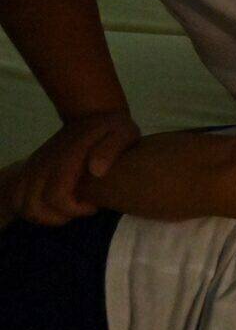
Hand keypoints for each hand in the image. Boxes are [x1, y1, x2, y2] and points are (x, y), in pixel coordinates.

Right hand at [7, 110, 138, 225]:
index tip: (92, 206)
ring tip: (66, 210)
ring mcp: (33, 167)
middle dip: (58, 216)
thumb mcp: (123, 132)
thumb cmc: (112, 127)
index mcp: (66, 158)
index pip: (57, 197)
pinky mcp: (30, 169)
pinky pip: (17, 197)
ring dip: (43, 215)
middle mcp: (44, 164)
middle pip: (34, 206)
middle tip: (80, 209)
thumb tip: (96, 171)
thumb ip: (111, 148)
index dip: (73, 209)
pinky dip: (31, 208)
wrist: (91, 113)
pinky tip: (53, 206)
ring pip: (21, 204)